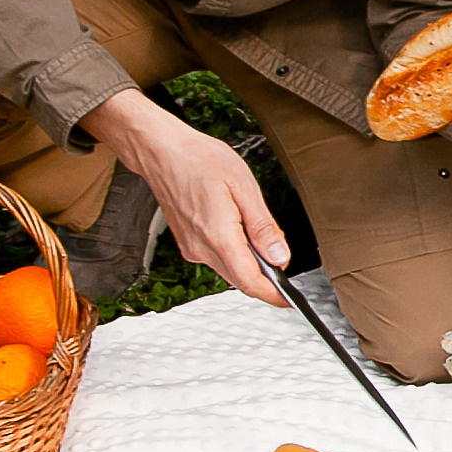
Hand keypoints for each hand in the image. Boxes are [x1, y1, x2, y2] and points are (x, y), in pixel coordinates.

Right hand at [84, 88, 287, 303]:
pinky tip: (239, 234)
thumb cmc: (198, 160)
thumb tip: (280, 257)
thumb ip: (263, 226)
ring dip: (249, 266)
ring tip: (262, 242)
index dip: (273, 294)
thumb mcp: (243, 186)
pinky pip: (216, 259)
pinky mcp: (187, 243)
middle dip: (265, 280)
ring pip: (228, 271)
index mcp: (218, 235)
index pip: (250, 281)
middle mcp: (201, 248)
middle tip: (284, 268)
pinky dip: (233, 255)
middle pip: (240, 280)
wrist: (161, 151)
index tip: (290, 299)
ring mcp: (191, 248)